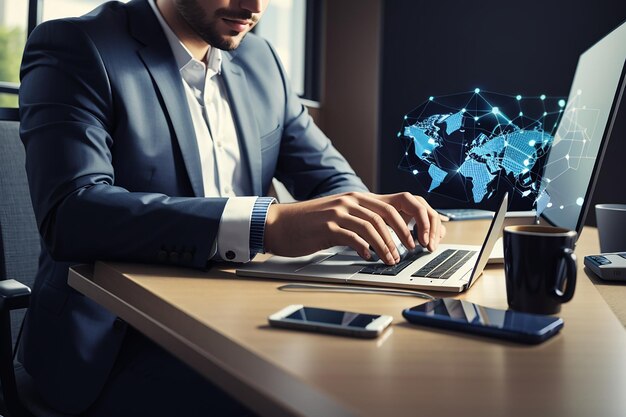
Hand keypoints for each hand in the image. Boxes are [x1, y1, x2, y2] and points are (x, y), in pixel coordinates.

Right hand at [263, 192, 445, 264]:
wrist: (280, 224)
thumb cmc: (310, 224)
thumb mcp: (340, 216)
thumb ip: (362, 220)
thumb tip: (387, 237)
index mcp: (358, 198)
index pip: (396, 202)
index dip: (414, 217)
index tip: (423, 235)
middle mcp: (351, 201)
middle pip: (388, 213)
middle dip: (405, 234)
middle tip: (411, 250)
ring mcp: (339, 212)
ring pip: (373, 226)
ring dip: (387, 245)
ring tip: (391, 260)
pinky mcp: (327, 226)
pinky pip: (353, 236)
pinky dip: (364, 248)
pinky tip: (367, 257)